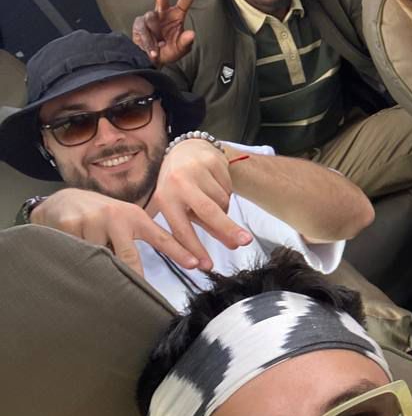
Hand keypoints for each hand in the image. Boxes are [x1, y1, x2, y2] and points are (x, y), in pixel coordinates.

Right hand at [31, 187, 203, 278]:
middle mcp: (116, 216)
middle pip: (128, 258)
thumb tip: (151, 273)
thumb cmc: (102, 217)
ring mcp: (93, 220)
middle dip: (132, 276)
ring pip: (101, 260)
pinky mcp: (71, 226)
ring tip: (92, 262)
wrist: (65, 202)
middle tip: (135, 295)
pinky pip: (78, 257)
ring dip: (99, 267)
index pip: (161, 238)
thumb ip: (139, 240)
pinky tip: (75, 253)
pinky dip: (79, 261)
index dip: (179, 252)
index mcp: (135, 217)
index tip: (196, 264)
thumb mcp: (124, 221)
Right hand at [132, 0, 204, 65]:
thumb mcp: (180, 50)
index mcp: (177, 15)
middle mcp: (163, 12)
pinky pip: (143, 29)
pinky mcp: (139, 24)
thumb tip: (191, 34)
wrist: (150, 61)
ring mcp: (150, 17)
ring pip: (150, 19)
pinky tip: (151, 50)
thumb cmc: (168, 53)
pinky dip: (147, 43)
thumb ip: (186, 43)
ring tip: (158, 49)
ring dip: (154, 37)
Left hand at [154, 140, 252, 269]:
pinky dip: (227, 194)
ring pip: (222, 202)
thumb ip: (195, 228)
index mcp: (165, 198)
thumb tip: (224, 248)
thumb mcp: (178, 206)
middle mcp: (179, 183)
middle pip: (208, 212)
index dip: (193, 249)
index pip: (181, 229)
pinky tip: (216, 187)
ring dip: (224, 210)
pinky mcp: (213, 162)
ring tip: (213, 203)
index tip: (206, 266)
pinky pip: (228, 188)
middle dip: (227, 229)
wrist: (187, 149)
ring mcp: (197, 171)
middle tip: (243, 243)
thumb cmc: (179, 185)